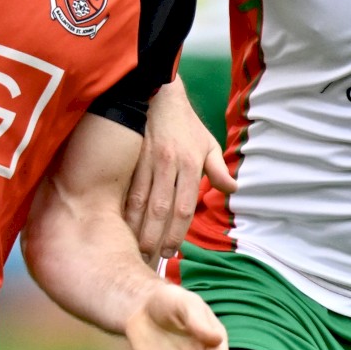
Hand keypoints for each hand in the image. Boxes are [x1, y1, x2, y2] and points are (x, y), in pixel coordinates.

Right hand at [123, 77, 236, 259]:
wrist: (157, 92)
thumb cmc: (184, 123)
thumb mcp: (207, 142)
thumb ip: (218, 169)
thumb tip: (232, 189)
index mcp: (189, 164)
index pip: (184, 207)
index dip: (177, 233)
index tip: (170, 251)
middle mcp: (168, 163)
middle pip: (161, 210)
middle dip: (155, 238)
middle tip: (151, 258)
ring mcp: (146, 160)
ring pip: (139, 202)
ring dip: (136, 229)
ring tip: (134, 249)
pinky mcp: (129, 157)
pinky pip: (124, 189)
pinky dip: (122, 210)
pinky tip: (118, 226)